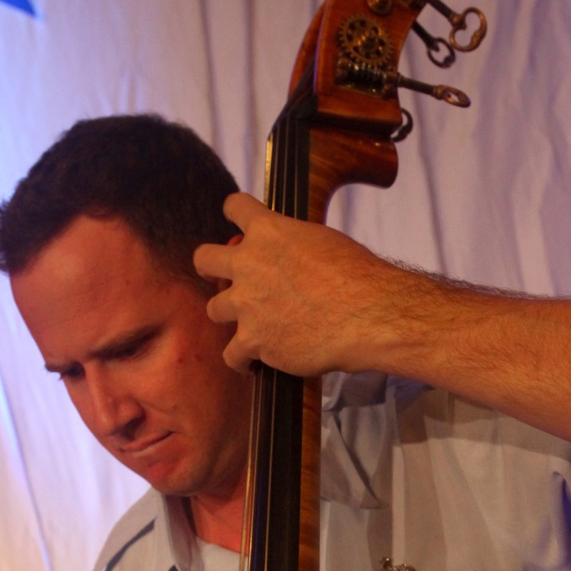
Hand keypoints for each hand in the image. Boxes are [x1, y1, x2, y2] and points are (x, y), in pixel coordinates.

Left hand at [194, 191, 401, 375]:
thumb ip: (295, 245)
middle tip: (218, 276)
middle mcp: (248, 264)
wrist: (365, 314)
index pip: (236, 207)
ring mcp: (246, 305)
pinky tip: (251, 363)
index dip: (236, 212)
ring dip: (230, 316)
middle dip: (210, 267)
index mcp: (268, 231)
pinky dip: (242, 360)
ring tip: (248, 326)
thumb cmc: (357, 277)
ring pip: (214, 309)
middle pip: (204, 259)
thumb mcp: (323, 241)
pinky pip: (231, 355)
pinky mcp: (253, 341)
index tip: (236, 221)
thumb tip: (291, 258)